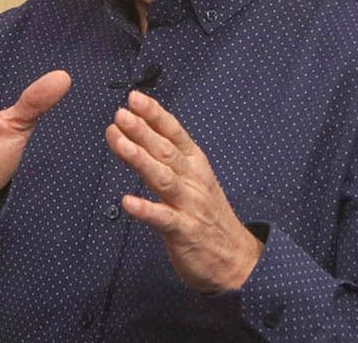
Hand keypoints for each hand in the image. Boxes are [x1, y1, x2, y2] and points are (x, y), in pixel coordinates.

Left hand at [105, 91, 263, 291]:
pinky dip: (145, 210)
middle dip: (142, 131)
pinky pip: (163, 219)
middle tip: (120, 114)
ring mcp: (190, 206)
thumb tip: (137, 129)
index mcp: (195, 164)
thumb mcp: (192, 178)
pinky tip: (127, 201)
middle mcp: (193, 180)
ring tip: (119, 143)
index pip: (175, 133)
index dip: (155, 115)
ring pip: (163, 179)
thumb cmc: (207, 214)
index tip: (135, 98)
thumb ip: (167, 156)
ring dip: (140, 159)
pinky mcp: (185, 232)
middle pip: (166, 152)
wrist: (239, 260)